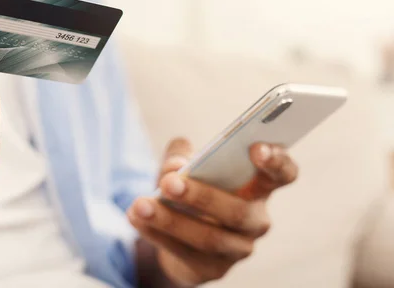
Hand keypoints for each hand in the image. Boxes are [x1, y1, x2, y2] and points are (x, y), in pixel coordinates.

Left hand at [129, 138, 297, 286]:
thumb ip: (181, 156)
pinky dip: (157, 234)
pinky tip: (136, 218)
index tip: (256, 148)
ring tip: (140, 204)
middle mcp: (255, 220)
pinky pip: (185, 253)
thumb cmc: (192, 187)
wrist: (178, 233)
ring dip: (171, 220)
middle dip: (201, 196)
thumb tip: (177, 166)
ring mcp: (237, 248)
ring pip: (209, 238)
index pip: (282, 175)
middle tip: (169, 182)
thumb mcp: (185, 165)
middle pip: (239, 212)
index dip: (276, 162)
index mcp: (258, 187)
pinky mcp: (212, 269)